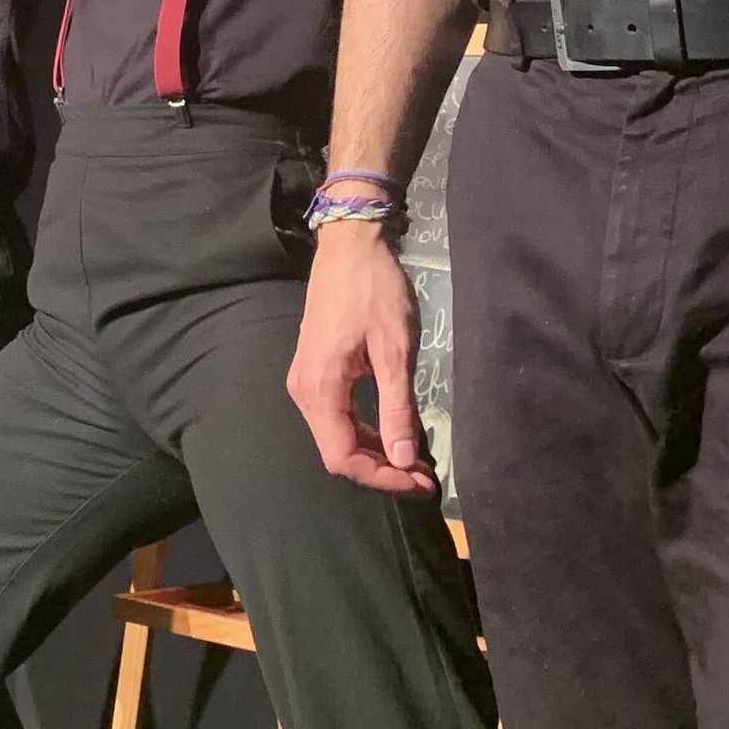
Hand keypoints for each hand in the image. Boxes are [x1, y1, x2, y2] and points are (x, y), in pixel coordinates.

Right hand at [285, 226, 438, 495]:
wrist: (351, 245)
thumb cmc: (375, 292)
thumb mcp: (395, 351)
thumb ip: (397, 409)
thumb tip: (404, 460)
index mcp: (320, 388)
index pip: (344, 457)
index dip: (382, 478)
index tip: (421, 482)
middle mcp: (304, 391)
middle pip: (338, 452)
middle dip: (381, 470)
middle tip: (424, 475)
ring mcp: (306, 380)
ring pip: (337, 436)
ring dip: (375, 453)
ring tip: (416, 459)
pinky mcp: (315, 371)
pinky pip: (337, 416)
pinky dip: (365, 431)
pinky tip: (394, 431)